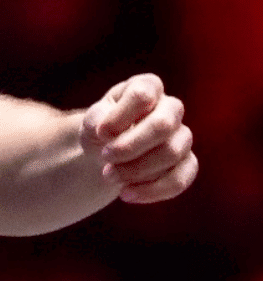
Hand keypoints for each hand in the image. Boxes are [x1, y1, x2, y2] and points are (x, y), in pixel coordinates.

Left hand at [81, 73, 197, 203]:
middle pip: (163, 125)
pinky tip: (126, 194)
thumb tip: (109, 134)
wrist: (107, 153)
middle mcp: (171, 108)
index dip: (120, 117)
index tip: (100, 133)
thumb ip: (97, 121)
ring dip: (137, 169)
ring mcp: (183, 136)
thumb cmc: (101, 129)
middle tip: (105, 157)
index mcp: (147, 87)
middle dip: (131, 146)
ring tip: (108, 176)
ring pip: (172, 153)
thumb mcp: (91, 121)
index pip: (142, 96)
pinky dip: (152, 190)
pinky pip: (180, 179)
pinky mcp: (188, 164)